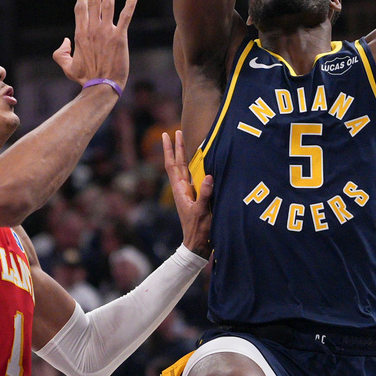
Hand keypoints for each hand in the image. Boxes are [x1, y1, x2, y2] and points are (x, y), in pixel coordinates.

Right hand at [52, 0, 137, 87]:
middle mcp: (92, 29)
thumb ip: (61, 53)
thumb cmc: (85, 78)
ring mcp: (106, 32)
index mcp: (80, 34)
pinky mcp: (120, 37)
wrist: (102, 86)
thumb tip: (65, 41)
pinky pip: (126, 15)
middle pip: (93, 0)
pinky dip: (130, 2)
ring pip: (108, 4)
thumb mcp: (67, 67)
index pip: (80, 8)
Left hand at [164, 131, 212, 258]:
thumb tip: (209, 176)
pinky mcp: (196, 197)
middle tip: (175, 131)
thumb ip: (205, 194)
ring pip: (185, 169)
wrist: (197, 244)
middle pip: (178, 163)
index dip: (170, 149)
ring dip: (184, 155)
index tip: (166, 135)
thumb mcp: (202, 211)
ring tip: (185, 142)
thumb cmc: (198, 229)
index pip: (173, 165)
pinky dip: (195, 166)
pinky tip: (198, 163)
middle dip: (177, 147)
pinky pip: (194, 177)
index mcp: (180, 190)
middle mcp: (183, 188)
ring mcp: (189, 192)